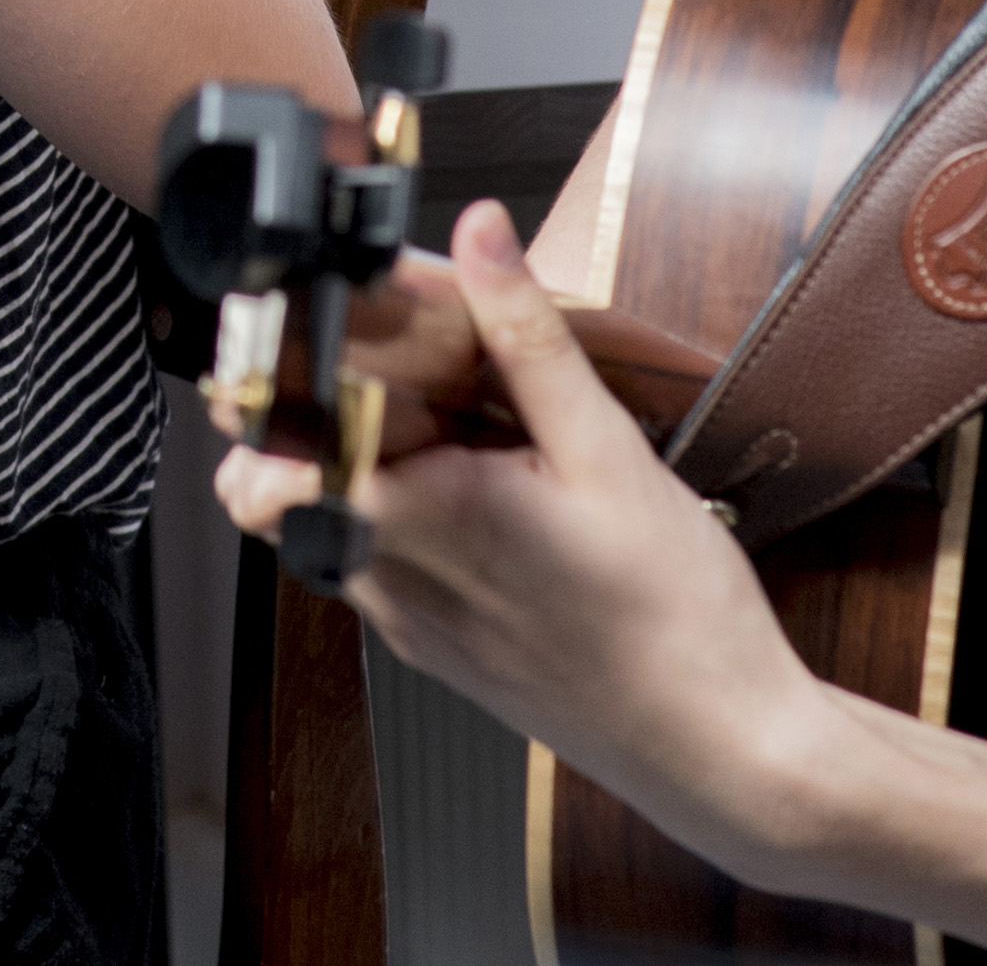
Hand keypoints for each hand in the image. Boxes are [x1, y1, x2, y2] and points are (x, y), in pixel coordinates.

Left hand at [243, 205, 852, 895]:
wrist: (722, 749)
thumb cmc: (674, 620)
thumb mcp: (605, 451)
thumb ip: (526, 336)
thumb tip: (479, 236)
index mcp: (417, 526)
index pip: (263, 467)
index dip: (271, 393)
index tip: (318, 336)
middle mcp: (391, 584)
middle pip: (283, 486)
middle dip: (316, 413)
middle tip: (388, 367)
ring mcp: (411, 623)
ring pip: (332, 521)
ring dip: (366, 460)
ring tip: (456, 418)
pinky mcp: (440, 645)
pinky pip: (385, 561)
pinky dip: (408, 509)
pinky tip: (488, 481)